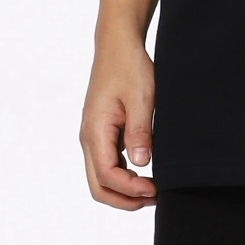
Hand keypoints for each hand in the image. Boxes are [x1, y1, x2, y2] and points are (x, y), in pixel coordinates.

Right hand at [79, 36, 158, 209]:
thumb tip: (141, 164)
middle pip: (98, 185)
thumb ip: (140, 131)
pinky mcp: (101, 131)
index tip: (155, 188)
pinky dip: (123, 175)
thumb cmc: (129, 66)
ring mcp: (93, 135)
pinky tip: (144, 171)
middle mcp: (89, 137)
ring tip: (152, 189)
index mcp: (95, 130)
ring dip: (124, 189)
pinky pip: (107, 162)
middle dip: (124, 199)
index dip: (130, 189)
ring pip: (101, 176)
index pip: (106, 175)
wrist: (117, 44)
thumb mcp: (141, 97)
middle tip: (154, 197)